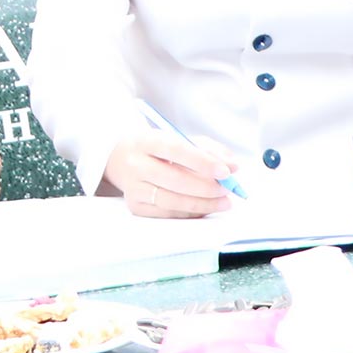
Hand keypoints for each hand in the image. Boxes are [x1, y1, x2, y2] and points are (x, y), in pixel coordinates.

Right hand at [102, 131, 238, 218]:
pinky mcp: (135, 206)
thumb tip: (233, 166)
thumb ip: (208, 149)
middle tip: (227, 189)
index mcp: (146, 141)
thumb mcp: (178, 139)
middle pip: (175, 179)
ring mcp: (133, 187)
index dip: (202, 161)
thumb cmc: (156, 149)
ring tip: (224, 202)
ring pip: (172, 201)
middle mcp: (135, 164)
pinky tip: (205, 207)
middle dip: (207, 187)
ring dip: (203, 203)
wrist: (119, 159)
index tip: (225, 171)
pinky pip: (168, 213)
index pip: (175, 149)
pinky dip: (191, 212)